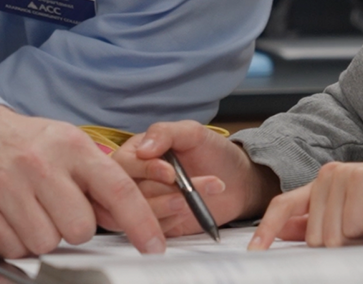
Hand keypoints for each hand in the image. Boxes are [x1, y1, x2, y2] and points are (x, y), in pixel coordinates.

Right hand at [0, 106, 164, 258]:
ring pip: (46, 243)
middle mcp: (40, 164)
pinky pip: (14, 249)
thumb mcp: (70, 147)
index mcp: (71, 147)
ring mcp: (7, 185)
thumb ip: (100, 183)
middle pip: (80, 229)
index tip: (154, 245)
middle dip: (74, 228)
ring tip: (34, 212)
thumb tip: (128, 220)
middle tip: (59, 210)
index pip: (117, 189)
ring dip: (44, 237)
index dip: (141, 222)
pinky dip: (17, 243)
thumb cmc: (28, 144)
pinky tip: (14, 218)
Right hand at [109, 120, 272, 237]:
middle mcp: (135, 178)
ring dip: (170, 206)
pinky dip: (173, 220)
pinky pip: (154, 228)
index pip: (124, 163)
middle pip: (128, 191)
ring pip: (140, 212)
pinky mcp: (157, 223)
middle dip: (160, 192)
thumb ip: (165, 133)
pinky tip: (190, 210)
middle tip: (186, 192)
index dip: (145, 170)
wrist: (238, 182)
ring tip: (193, 200)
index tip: (170, 173)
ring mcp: (145, 202)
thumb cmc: (214, 153)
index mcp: (136, 152)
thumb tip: (141, 149)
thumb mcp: (192, 133)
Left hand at [250, 161, 362, 249]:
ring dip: (360, 238)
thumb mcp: (348, 224)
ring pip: (333, 235)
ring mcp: (342, 175)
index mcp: (320, 186)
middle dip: (345, 243)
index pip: (283, 205)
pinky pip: (353, 226)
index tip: (254, 250)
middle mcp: (327, 176)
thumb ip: (315, 226)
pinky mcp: (359, 180)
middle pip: (315, 236)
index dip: (266, 228)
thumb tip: (281, 232)